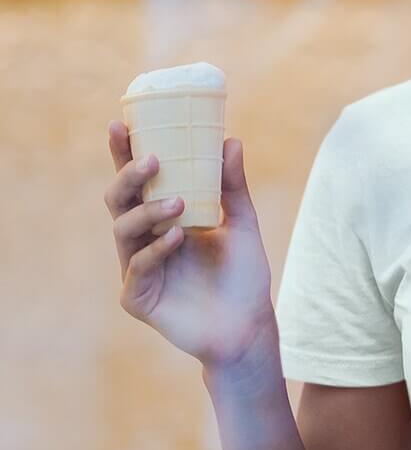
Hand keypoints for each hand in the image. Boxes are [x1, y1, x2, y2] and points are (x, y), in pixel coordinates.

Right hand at [105, 121, 275, 368]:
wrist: (250, 324)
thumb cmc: (244, 275)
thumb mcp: (242, 223)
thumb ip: (232, 186)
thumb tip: (230, 140)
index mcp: (163, 218)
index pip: (139, 181)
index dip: (124, 154)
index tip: (120, 124)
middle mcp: (144, 240)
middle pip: (120, 200)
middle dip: (129, 176)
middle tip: (152, 160)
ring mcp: (137, 268)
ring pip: (124, 229)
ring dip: (148, 211)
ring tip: (176, 203)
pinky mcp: (138, 297)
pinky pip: (138, 267)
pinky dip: (156, 250)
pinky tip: (176, 239)